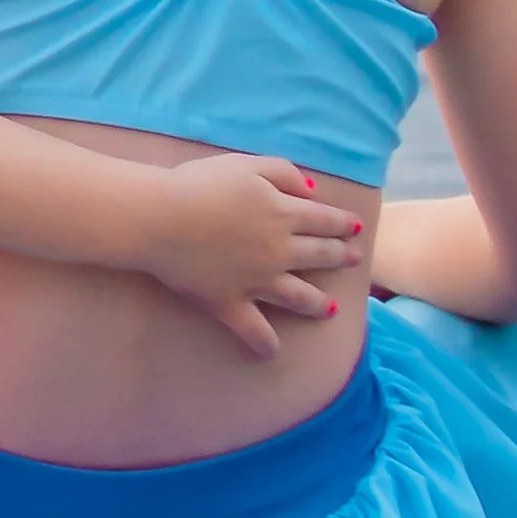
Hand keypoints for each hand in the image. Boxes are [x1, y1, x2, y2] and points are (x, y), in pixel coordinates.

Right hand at [139, 154, 364, 360]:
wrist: (161, 218)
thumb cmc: (198, 184)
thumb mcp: (246, 164)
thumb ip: (283, 173)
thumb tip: (313, 192)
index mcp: (283, 213)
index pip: (324, 220)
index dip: (342, 223)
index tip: (355, 228)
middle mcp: (279, 251)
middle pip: (319, 255)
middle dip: (340, 257)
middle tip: (353, 260)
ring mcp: (257, 281)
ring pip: (298, 297)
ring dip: (318, 303)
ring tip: (331, 308)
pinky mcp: (230, 303)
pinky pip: (252, 329)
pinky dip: (264, 343)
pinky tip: (272, 352)